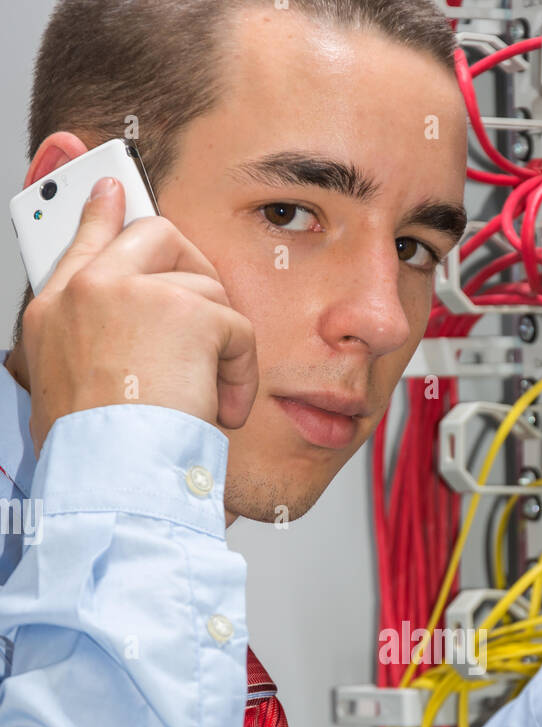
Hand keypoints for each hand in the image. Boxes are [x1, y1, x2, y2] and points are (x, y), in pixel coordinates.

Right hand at [19, 176, 258, 456]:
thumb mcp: (65, 396)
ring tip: (205, 398)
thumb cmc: (94, 454)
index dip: (102, 212)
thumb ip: (86, 352)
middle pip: (156, 235)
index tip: (113, 189)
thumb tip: (108, 349)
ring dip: (219, 350)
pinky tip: (221, 409)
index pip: (80, 240)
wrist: (110, 475)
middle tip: (210, 323)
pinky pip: (237, 328)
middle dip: (194, 272)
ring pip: (206, 290)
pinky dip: (240, 374)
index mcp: (54, 314)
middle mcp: (89, 291)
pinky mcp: (186, 311)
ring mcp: (135, 292)